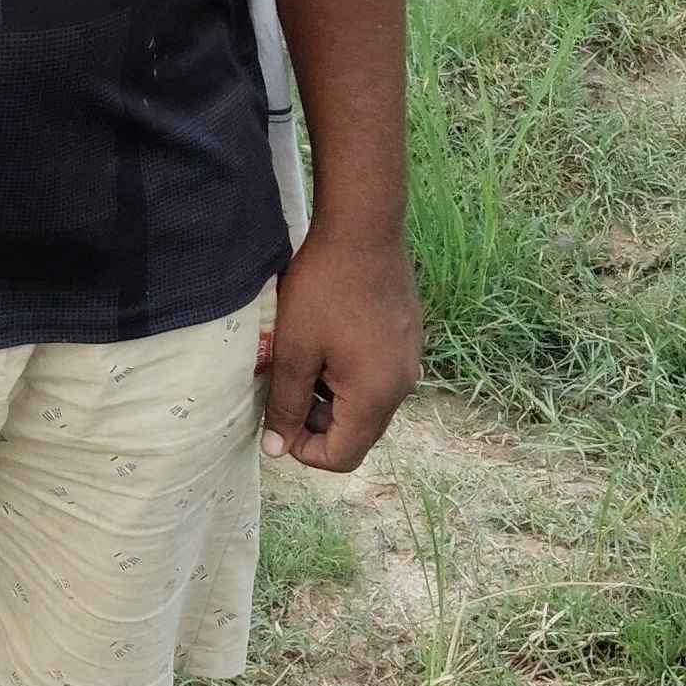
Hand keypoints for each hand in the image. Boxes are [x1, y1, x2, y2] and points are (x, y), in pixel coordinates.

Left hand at [255, 225, 421, 472]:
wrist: (364, 230)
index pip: (343, 456)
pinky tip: (325, 343)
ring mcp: (410, 361)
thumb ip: (285, 404)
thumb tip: (276, 448)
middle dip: (318, 424)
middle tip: (285, 390)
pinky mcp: (407, 339)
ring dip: (333, 399)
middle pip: (359, 433)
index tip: (279, 422)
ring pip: (368, 404)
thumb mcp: (293, 350)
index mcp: (376, 396)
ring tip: (302, 363)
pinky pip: (379, 376)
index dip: (305, 450)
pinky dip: (350, 376)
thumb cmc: (324, 290)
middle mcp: (402, 386)